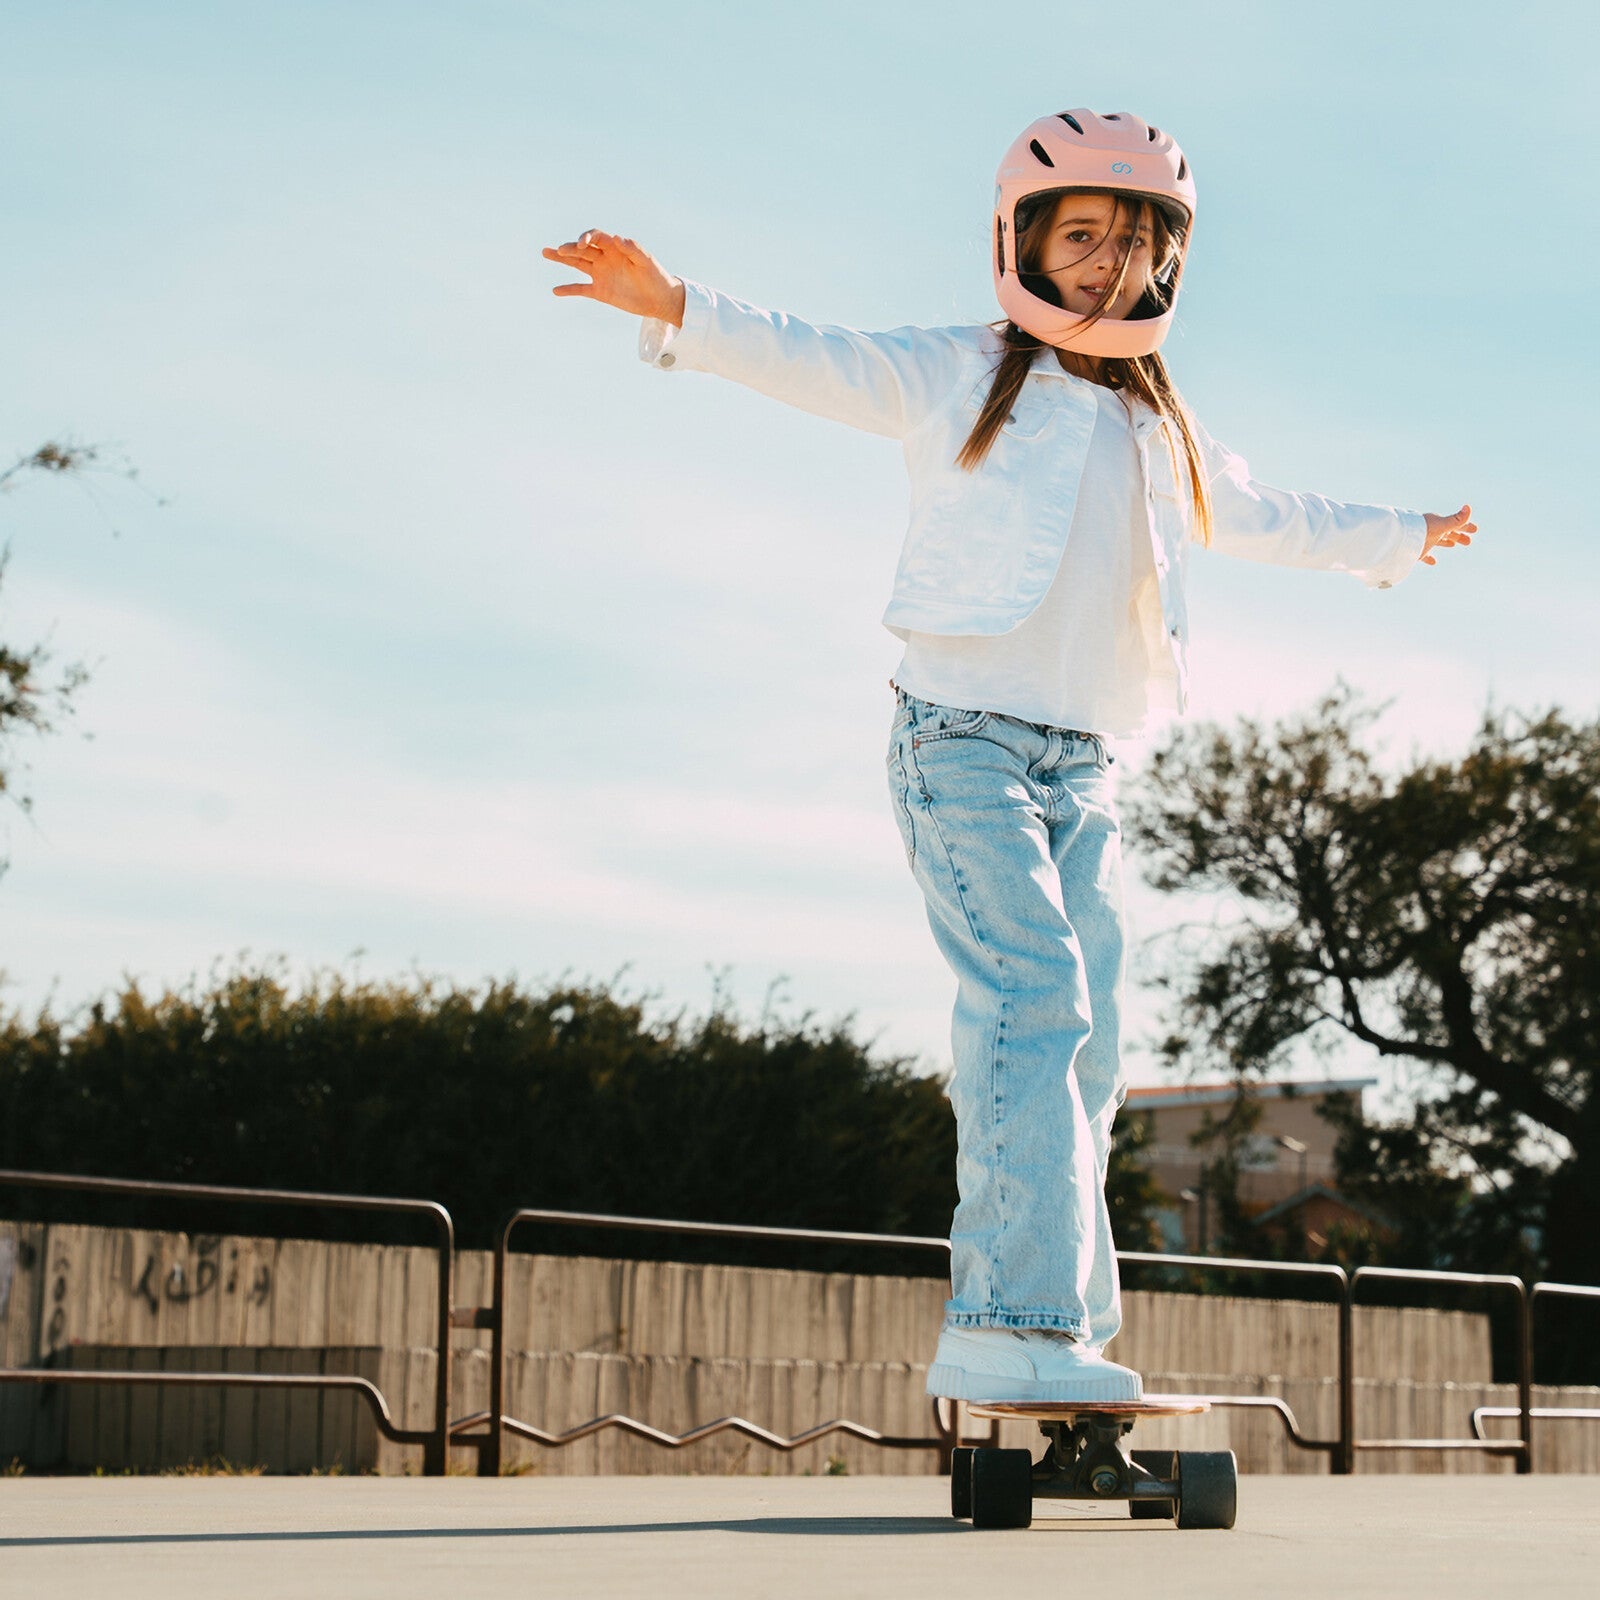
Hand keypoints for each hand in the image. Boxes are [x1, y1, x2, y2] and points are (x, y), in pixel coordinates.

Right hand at [541, 229, 685, 325]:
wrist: (659, 298)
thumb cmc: (656, 276)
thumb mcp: (647, 261)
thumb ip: (633, 248)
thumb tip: (618, 238)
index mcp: (615, 247)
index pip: (596, 237)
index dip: (587, 237)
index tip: (582, 244)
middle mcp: (604, 258)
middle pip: (582, 249)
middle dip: (570, 248)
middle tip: (559, 249)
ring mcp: (600, 274)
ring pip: (577, 264)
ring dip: (562, 259)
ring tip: (546, 252)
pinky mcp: (600, 291)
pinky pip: (581, 289)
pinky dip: (568, 289)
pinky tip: (556, 290)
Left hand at [1421, 503, 1475, 565]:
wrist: (1400, 538)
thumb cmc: (1421, 529)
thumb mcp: (1441, 525)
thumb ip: (1456, 519)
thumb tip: (1468, 507)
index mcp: (1439, 523)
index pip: (1456, 524)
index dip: (1466, 526)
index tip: (1475, 530)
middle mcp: (1432, 531)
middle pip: (1448, 533)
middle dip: (1459, 536)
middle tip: (1468, 542)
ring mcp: (1424, 541)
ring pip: (1438, 541)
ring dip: (1447, 542)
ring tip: (1453, 545)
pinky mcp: (1416, 551)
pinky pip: (1424, 555)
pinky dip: (1429, 558)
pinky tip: (1434, 562)